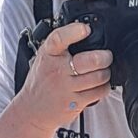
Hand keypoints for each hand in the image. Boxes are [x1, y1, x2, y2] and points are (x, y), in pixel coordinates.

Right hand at [18, 18, 113, 136]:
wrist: (32, 109)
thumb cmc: (41, 80)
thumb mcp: (45, 56)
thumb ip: (61, 44)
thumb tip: (85, 31)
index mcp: (49, 54)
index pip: (59, 38)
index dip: (74, 32)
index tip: (85, 29)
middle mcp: (57, 70)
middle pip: (90, 60)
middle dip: (105, 57)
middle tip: (106, 56)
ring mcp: (66, 88)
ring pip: (98, 77)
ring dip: (106, 72)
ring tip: (103, 70)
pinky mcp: (75, 103)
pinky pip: (99, 92)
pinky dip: (104, 87)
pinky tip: (99, 84)